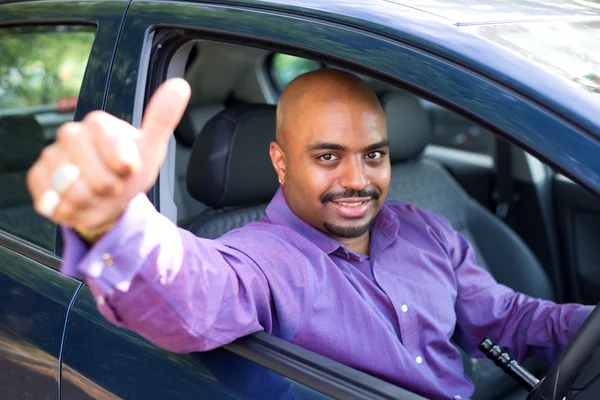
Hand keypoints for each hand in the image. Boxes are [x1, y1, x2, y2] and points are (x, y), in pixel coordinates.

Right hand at [26, 78, 190, 237]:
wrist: (106, 193)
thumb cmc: (129, 168)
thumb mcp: (151, 147)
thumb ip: (162, 118)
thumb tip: (180, 85)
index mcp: (99, 124)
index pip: (118, 159)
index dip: (125, 172)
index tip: (128, 169)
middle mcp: (71, 134)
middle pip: (97, 181)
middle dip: (111, 191)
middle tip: (113, 184)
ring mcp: (51, 154)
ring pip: (74, 194)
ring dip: (92, 203)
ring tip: (97, 194)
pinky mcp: (37, 176)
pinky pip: (54, 202)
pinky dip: (71, 210)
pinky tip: (78, 201)